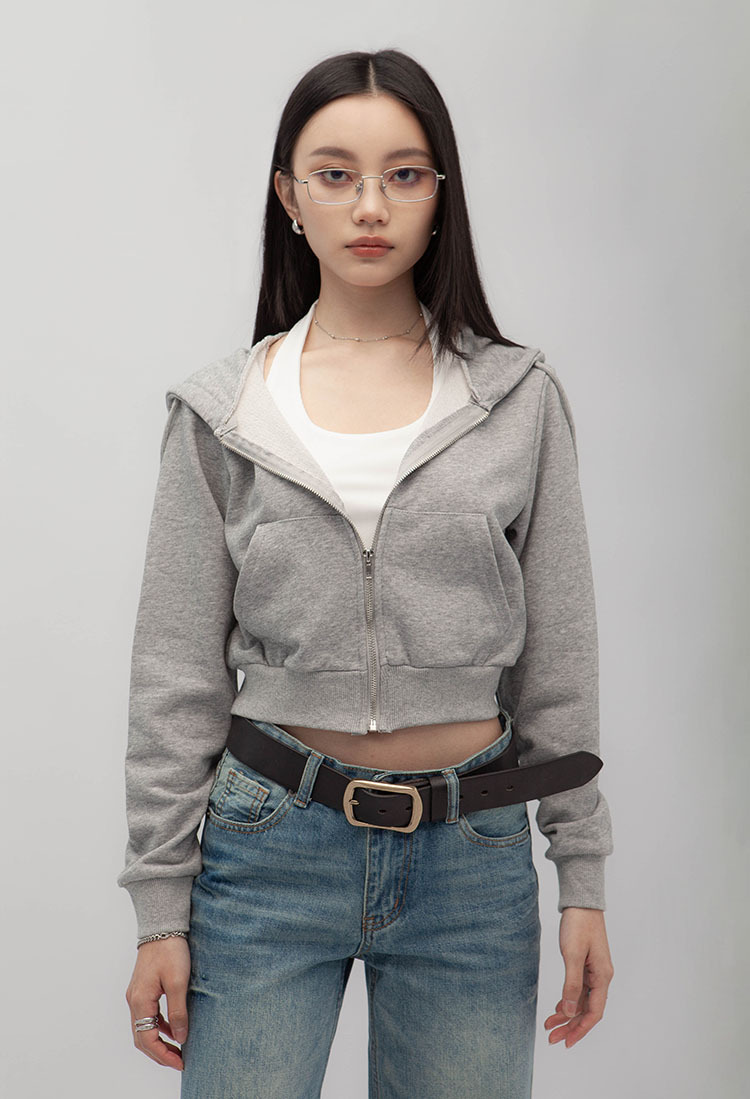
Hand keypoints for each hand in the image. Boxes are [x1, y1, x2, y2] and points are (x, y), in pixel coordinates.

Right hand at [125, 936, 190, 1070]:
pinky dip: (159, 1027)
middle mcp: (134, 1001)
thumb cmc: (170, 951)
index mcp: (140, 1001)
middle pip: (142, 1038)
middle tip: (179, 1060)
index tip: (180, 1062)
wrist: (162, 927)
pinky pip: (147, 1016)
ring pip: (143, 1028)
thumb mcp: (178, 982)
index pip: (147, 1039)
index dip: (163, 1055)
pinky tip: (173, 1028)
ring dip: (158, 1041)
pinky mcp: (143, 989)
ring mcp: (136, 995)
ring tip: (177, 1049)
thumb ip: (178, 1012)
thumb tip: (180, 1037)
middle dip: (159, 1053)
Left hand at [544, 907, 613, 1048]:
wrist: (581, 903)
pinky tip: (558, 1006)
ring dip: (567, 1014)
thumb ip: (571, 985)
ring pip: (582, 1001)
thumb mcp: (571, 955)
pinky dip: (569, 1000)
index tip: (566, 1042)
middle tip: (552, 1038)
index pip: (594, 1012)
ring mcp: (594, 971)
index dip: (580, 1029)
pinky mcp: (586, 965)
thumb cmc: (578, 925)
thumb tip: (570, 1012)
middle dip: (570, 1026)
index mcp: (602, 977)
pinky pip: (579, 989)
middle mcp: (601, 977)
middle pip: (587, 1010)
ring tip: (550, 1025)